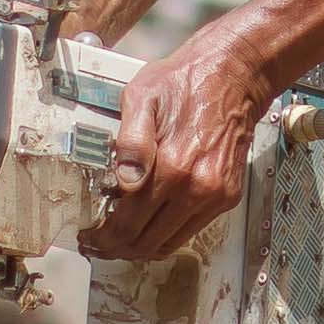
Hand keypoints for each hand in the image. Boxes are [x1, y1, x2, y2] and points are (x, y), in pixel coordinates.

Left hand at [80, 21, 277, 260]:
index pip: (128, 224)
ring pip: (169, 243)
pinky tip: (149, 223)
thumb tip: (124, 180)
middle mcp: (197, 187)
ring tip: (119, 240)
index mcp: (172, 166)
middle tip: (98, 244)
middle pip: (147, 243)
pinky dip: (166, 234)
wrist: (234, 75)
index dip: (103, 238)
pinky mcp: (227, 196)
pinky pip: (190, 230)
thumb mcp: (143, 97)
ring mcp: (215, 195)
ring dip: (141, 247)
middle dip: (117, 248)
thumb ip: (131, 141)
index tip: (89, 236)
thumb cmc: (185, 82)